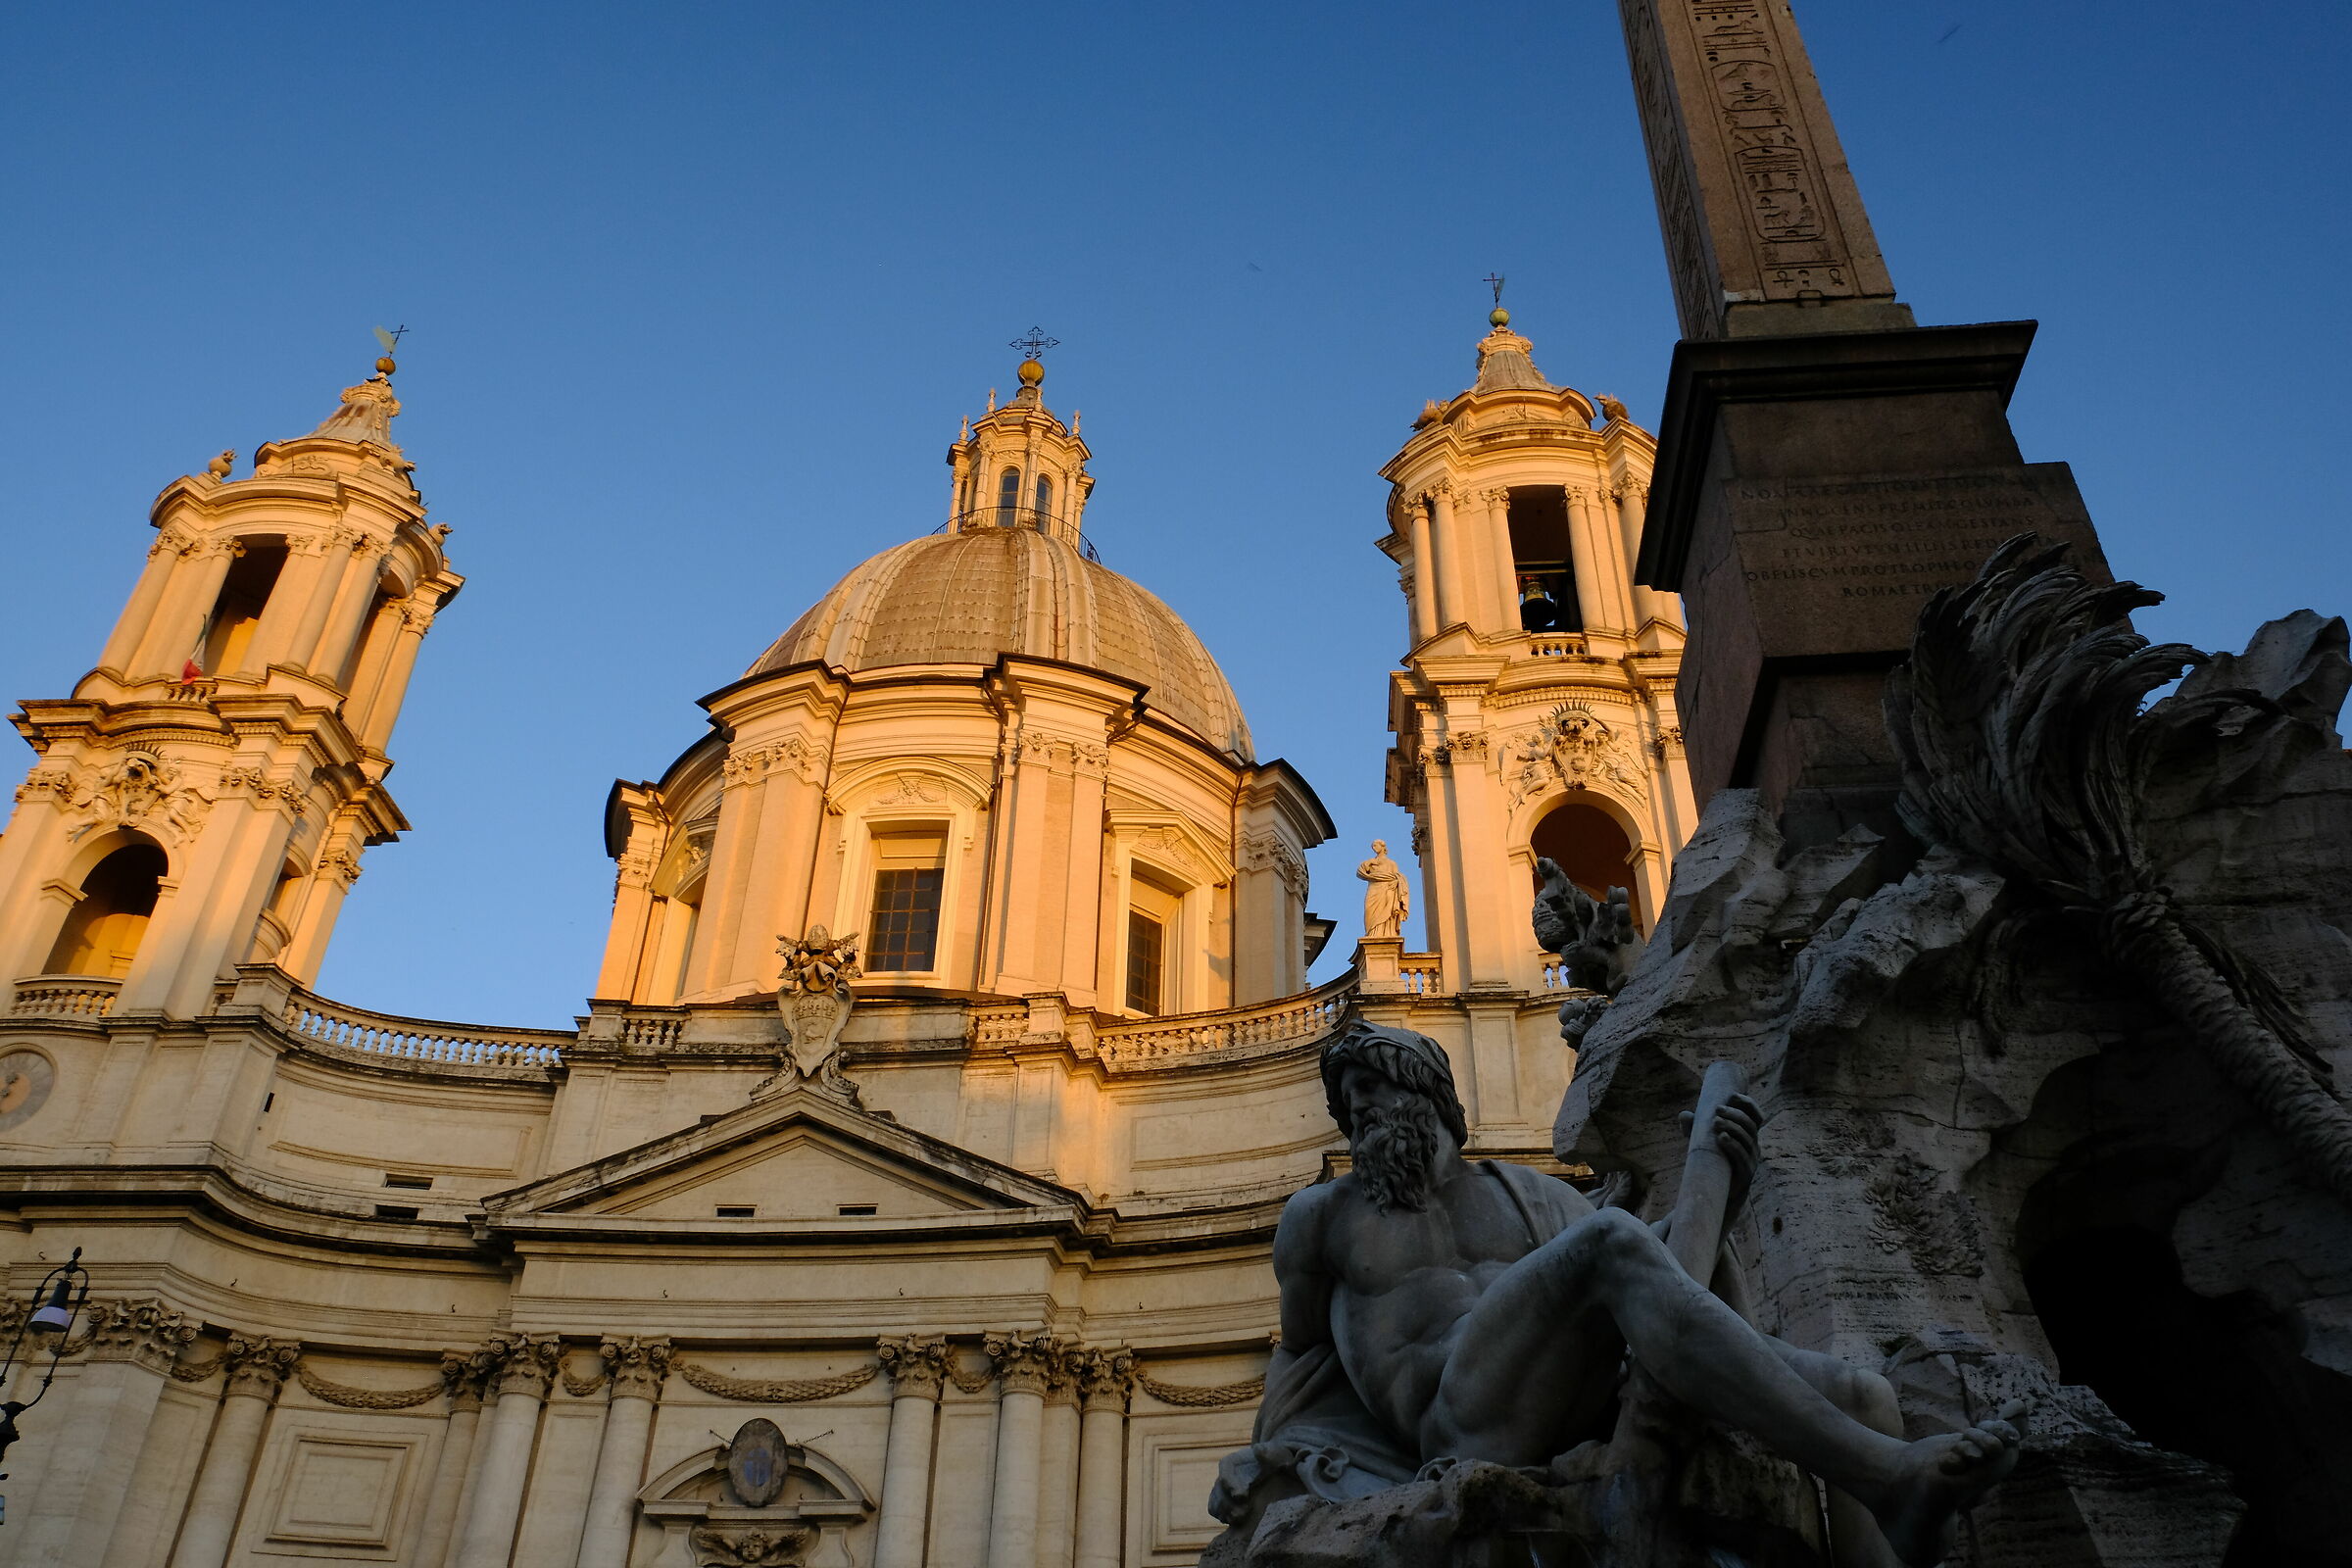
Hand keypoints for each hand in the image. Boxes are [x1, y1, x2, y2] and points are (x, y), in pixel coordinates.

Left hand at [1679, 1092, 1762, 1207]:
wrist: (1717, 1192)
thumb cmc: (1712, 1162)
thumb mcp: (1702, 1142)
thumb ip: (1694, 1128)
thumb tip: (1684, 1115)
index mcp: (1748, 1135)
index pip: (1756, 1115)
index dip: (1748, 1104)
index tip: (1733, 1095)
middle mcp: (1754, 1145)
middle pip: (1750, 1124)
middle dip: (1734, 1114)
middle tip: (1717, 1109)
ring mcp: (1752, 1159)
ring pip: (1747, 1138)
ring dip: (1732, 1127)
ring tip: (1716, 1122)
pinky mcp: (1746, 1172)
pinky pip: (1742, 1156)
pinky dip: (1732, 1145)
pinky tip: (1721, 1137)